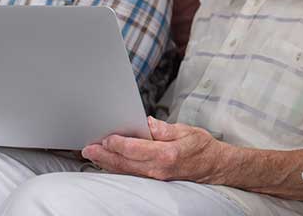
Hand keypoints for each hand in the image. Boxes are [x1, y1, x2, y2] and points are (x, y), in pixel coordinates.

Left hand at [81, 117, 225, 182]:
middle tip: (88, 149)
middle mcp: (159, 169)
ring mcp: (156, 177)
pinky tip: (110, 163)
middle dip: (105, 156)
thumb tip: (147, 124)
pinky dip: (119, 168)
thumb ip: (165, 129)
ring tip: (93, 155)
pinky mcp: (155, 179)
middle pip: (125, 163)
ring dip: (108, 163)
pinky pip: (133, 174)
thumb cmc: (202, 147)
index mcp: (167, 154)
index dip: (118, 144)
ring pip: (126, 170)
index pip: (135, 149)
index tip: (106, 138)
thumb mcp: (187, 130)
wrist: (214, 165)